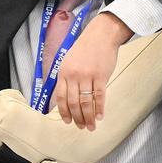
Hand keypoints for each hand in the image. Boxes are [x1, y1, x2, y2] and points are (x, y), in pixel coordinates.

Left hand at [54, 12, 132, 130]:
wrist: (101, 35)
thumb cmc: (85, 48)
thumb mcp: (69, 61)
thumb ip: (66, 77)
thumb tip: (66, 98)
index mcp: (63, 72)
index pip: (60, 97)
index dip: (64, 112)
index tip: (68, 121)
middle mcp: (73, 75)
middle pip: (73, 102)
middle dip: (77, 118)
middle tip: (81, 127)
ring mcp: (87, 76)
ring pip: (86, 102)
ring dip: (88, 117)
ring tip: (91, 126)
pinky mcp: (101, 76)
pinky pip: (99, 96)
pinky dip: (99, 108)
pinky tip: (100, 116)